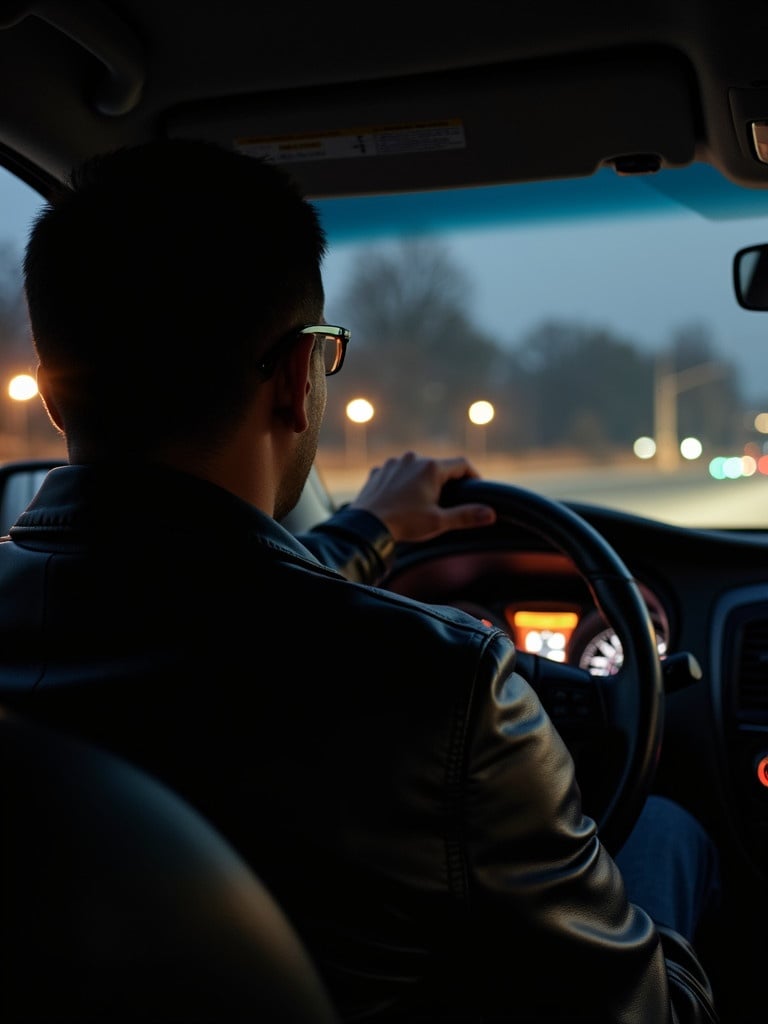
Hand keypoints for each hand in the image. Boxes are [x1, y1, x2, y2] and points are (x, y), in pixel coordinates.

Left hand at [348, 451, 495, 541]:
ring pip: (416, 468)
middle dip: (445, 481)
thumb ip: (466, 516)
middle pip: (438, 466)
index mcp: (431, 467)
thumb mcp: (439, 522)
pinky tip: (401, 500)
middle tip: (448, 500)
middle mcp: (413, 458)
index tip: (476, 488)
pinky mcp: (379, 471)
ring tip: (422, 502)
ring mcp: (394, 463)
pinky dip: (403, 483)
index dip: (473, 475)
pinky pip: (397, 473)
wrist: (366, 526)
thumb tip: (490, 513)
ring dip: (422, 481)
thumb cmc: (404, 523)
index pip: (462, 464)